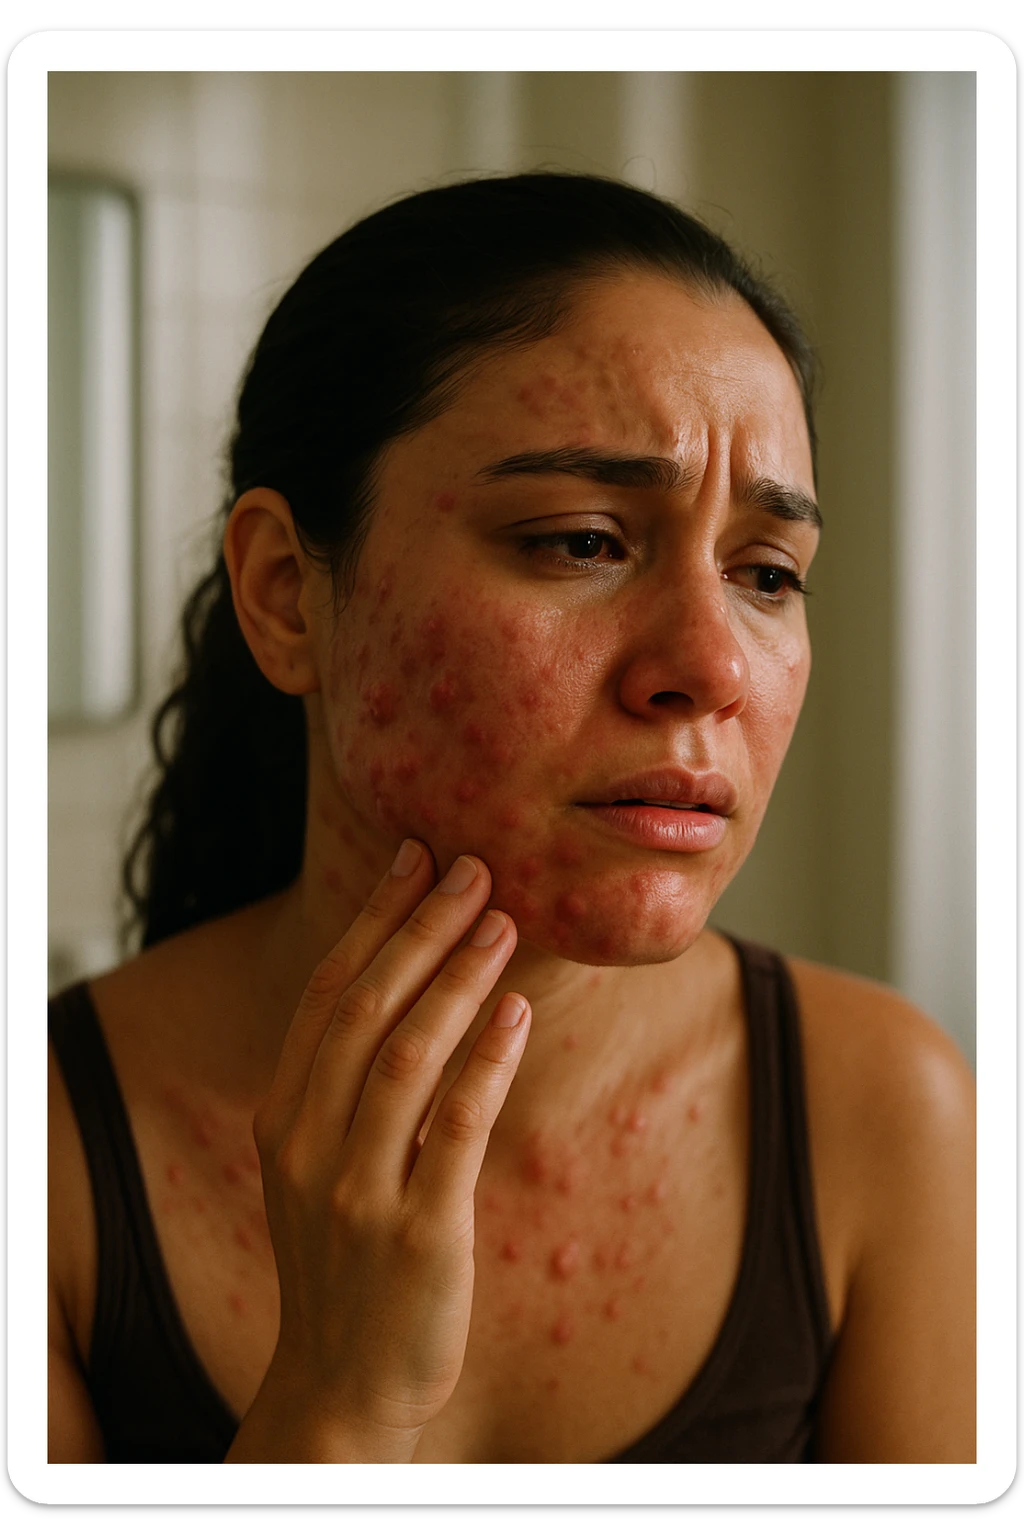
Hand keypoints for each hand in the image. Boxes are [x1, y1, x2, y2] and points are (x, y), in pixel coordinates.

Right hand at [228, 841, 529, 1462]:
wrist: (342, 1386)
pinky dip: (486, 1063)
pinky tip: (516, 1013)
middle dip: (421, 928)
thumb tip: (415, 984)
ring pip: (407, 1057)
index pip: (328, 993)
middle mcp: (307, 1144)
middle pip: (365, 1009)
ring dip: (458, 980)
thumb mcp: (319, 1164)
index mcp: (282, 1116)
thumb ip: (349, 1086)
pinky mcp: (416, 1233)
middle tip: (475, 868)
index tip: (417, 858)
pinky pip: (454, 1130)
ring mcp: (356, 1191)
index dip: (374, 919)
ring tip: (504, 922)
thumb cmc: (346, 1262)